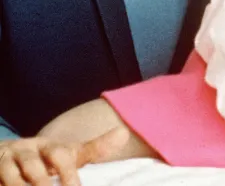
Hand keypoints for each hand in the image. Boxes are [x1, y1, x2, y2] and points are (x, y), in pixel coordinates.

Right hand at [0, 128, 127, 185]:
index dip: (69, 173)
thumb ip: (93, 149)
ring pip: (13, 177)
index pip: (61, 155)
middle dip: (44, 184)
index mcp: (49, 147)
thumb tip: (124, 133)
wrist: (4, 155)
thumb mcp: (67, 153)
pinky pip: (0, 179)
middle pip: (36, 168)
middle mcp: (28, 151)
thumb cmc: (43, 158)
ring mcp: (8, 161)